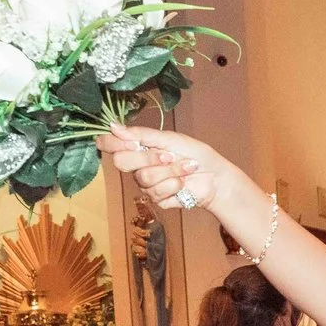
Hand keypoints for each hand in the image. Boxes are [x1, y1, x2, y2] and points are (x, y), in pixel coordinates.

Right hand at [101, 125, 254, 223]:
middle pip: (122, 162)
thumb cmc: (194, 153)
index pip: (110, 145)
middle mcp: (138, 166)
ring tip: (185, 167)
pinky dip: (175, 184)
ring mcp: (147, 184)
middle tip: (169, 155)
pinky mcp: (158, 199)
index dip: (111, 143)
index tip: (129, 143)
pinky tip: (184, 182)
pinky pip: (157, 192)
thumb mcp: (169, 139)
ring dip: (170, 171)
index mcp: (138, 147)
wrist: (215, 176)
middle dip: (148, 158)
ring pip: (144, 178)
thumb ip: (141, 134)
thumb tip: (113, 126)